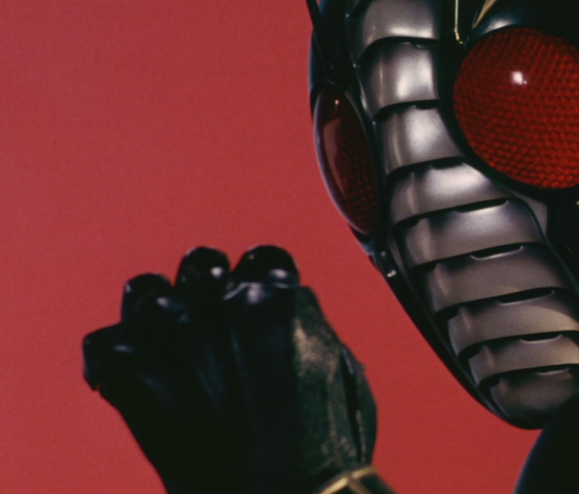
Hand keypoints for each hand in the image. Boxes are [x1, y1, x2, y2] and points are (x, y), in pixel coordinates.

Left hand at [83, 246, 376, 493]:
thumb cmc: (327, 449)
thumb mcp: (346, 370)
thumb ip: (313, 326)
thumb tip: (292, 312)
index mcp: (282, 297)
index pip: (260, 258)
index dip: (256, 282)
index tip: (248, 306)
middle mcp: (226, 302)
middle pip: (200, 263)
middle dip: (203, 290)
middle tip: (203, 326)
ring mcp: (176, 332)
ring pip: (144, 290)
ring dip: (152, 315)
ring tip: (158, 346)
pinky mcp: (134, 371)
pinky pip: (103, 344)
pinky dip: (111, 365)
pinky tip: (124, 383)